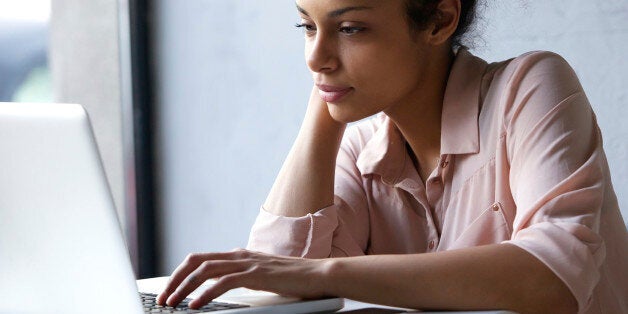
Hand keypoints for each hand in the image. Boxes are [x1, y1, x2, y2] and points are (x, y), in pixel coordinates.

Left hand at [156, 248, 330, 308]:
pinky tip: (196, 305)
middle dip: (175, 279)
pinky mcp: (256, 274)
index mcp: (238, 255)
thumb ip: (242, 277)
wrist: (318, 274)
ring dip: (184, 287)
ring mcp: (247, 263)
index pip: (201, 259)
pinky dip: (205, 293)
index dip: (181, 274)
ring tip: (173, 304)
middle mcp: (239, 255)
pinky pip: (223, 282)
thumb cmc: (293, 279)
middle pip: (196, 261)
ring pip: (205, 270)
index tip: (169, 291)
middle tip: (163, 299)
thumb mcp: (261, 277)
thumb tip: (220, 287)